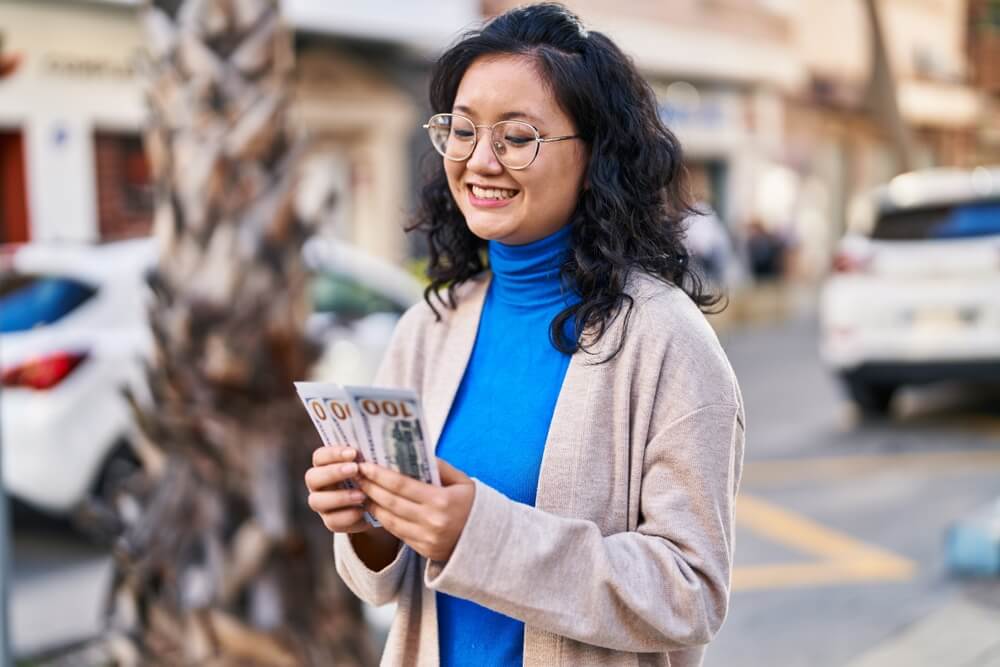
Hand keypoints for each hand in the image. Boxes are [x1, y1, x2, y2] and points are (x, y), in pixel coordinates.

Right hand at [304, 447, 370, 533]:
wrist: (379, 504)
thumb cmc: (372, 477)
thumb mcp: (369, 466)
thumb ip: (364, 458)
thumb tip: (372, 450)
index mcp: (325, 466)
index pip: (320, 456)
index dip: (333, 454)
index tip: (353, 453)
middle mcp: (318, 484)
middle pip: (312, 477)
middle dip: (333, 473)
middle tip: (355, 470)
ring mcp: (322, 504)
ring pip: (316, 501)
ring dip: (340, 497)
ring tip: (362, 495)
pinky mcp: (331, 522)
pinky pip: (332, 521)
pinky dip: (348, 516)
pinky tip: (362, 511)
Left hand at [357, 458, 474, 561]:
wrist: (488, 541)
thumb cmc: (474, 505)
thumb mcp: (463, 481)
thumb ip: (440, 467)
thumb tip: (416, 453)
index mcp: (441, 501)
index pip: (401, 485)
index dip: (380, 475)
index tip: (365, 466)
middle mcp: (431, 521)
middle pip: (390, 502)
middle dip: (370, 487)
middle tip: (357, 475)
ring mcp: (426, 538)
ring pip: (389, 519)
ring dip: (372, 504)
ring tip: (361, 491)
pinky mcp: (423, 550)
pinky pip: (397, 532)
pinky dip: (383, 519)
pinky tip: (376, 508)